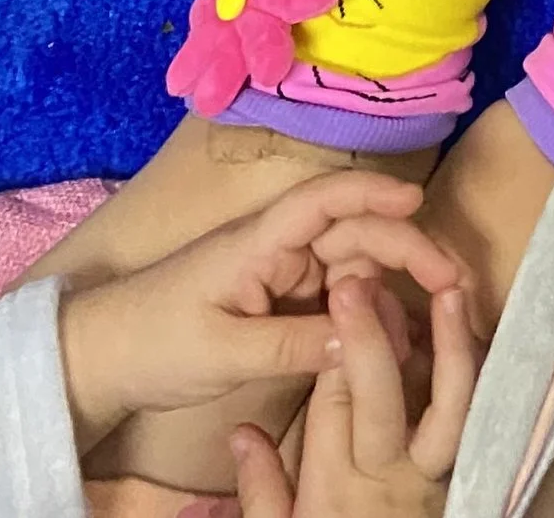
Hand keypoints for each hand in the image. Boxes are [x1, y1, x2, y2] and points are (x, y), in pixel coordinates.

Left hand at [57, 173, 474, 451]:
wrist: (100, 359)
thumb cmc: (154, 342)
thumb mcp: (224, 353)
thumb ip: (296, 346)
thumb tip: (366, 342)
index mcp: (260, 240)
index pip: (326, 200)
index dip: (375, 194)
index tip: (419, 205)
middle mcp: (277, 246)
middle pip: (353, 232)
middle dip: (405, 249)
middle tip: (453, 282)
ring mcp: (279, 272)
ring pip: (351, 265)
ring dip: (392, 281)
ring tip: (436, 310)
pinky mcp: (278, 300)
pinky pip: (335, 296)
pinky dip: (366, 308)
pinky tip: (393, 330)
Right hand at [230, 273, 477, 517]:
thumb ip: (262, 489)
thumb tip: (240, 431)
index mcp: (337, 487)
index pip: (331, 405)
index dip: (335, 347)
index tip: (336, 293)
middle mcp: (388, 477)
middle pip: (379, 399)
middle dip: (369, 339)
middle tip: (359, 282)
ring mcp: (435, 478)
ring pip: (450, 409)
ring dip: (453, 347)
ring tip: (451, 293)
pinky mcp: (468, 478)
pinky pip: (479, 423)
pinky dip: (480, 375)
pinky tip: (482, 332)